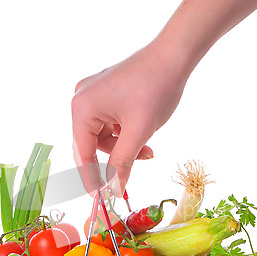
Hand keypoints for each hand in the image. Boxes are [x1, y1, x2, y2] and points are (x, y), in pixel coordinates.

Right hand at [72, 40, 188, 195]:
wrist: (174, 55)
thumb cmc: (156, 88)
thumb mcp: (139, 132)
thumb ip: (122, 163)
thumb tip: (114, 190)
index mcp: (82, 108)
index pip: (83, 153)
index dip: (91, 178)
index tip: (100, 199)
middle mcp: (82, 100)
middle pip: (92, 145)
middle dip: (114, 160)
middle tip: (128, 178)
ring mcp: (93, 94)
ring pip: (104, 137)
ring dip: (124, 147)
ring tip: (148, 149)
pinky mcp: (106, 92)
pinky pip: (110, 123)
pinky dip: (126, 133)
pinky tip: (143, 132)